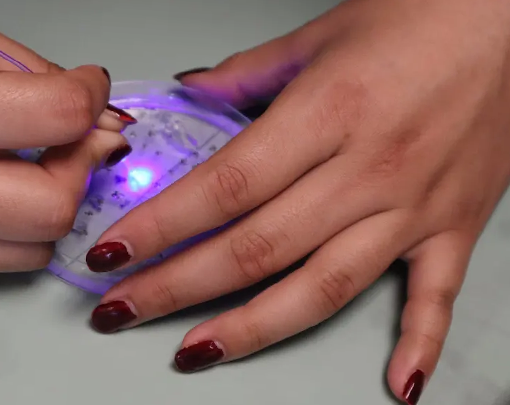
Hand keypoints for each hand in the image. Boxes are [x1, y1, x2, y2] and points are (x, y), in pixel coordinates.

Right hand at [0, 0, 136, 278]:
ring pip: (31, 250)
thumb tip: (102, 121)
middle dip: (78, 173)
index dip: (92, 101)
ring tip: (17, 168)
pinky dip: (1, 229)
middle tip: (63, 145)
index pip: (59, 119)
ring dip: (45, 208)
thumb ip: (38, 76)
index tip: (87, 93)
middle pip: (54, 209)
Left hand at [84, 0, 509, 401]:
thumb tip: (192, 91)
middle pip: (256, 247)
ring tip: (195, 352)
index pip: (224, 187)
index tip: (112, 253)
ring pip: (322, 287)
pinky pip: (436, 296)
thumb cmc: (421, 16)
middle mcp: (369, 169)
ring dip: (251, 328)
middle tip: (120, 309)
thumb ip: (247, 73)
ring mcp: (414, 206)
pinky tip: (393, 386)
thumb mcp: (319, 35)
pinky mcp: (455, 226)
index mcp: (329, 114)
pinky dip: (418, 344)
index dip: (160, 227)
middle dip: (177, 286)